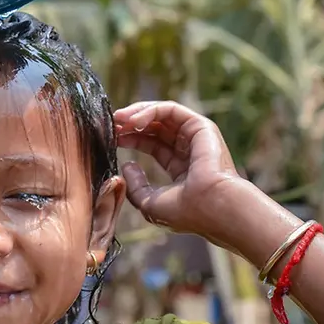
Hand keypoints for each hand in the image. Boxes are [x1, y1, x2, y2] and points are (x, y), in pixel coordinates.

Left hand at [114, 101, 246, 237]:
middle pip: (156, 127)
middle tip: (110, 125)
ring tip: (117, 119)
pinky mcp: (201, 127)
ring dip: (136, 113)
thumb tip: (128, 164)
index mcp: (181, 168)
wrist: (213, 208)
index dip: (131, 138)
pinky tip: (133, 122)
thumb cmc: (186, 212)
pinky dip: (150, 111)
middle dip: (130, 124)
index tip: (111, 138)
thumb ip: (136, 186)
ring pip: (162, 115)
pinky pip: (171, 111)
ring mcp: (196, 137)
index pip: (152, 144)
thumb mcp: (150, 203)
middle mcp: (190, 150)